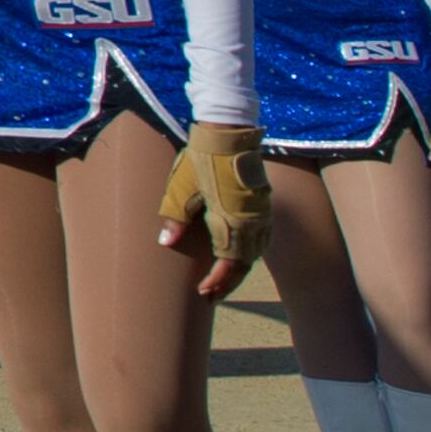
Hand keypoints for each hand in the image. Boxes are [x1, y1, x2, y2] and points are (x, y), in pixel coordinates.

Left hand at [159, 121, 269, 296]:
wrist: (228, 134)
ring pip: (255, 254)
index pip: (229, 264)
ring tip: (222, 282)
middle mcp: (251, 223)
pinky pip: (262, 240)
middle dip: (228, 283)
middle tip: (211, 297)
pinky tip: (239, 257)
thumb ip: (175, 216)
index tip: (203, 293)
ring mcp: (262, 215)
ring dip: (239, 270)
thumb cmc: (200, 159)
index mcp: (230, 220)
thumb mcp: (181, 186)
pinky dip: (250, 254)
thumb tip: (165, 242)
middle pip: (244, 264)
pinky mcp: (264, 207)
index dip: (218, 282)